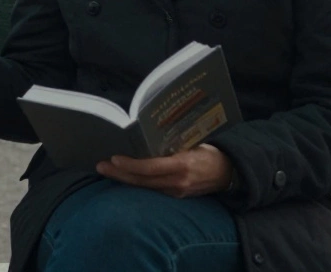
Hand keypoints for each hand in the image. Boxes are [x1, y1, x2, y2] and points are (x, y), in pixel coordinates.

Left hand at [96, 144, 232, 197]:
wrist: (229, 173)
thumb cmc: (208, 152)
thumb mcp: (193, 142)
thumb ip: (171, 143)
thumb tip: (146, 135)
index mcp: (183, 165)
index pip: (151, 167)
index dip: (131, 165)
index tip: (114, 158)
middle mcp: (178, 181)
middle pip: (143, 181)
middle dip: (119, 174)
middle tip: (101, 166)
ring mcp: (177, 191)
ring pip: (145, 187)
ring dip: (124, 179)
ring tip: (107, 170)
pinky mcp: (177, 196)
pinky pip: (153, 190)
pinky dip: (137, 183)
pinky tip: (124, 177)